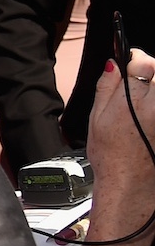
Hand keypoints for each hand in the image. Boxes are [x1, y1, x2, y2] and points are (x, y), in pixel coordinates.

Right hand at [89, 49, 154, 237]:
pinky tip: (146, 119)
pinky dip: (152, 108)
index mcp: (135, 100)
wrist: (131, 185)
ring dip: (153, 89)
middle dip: (150, 71)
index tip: (128, 63)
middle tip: (137, 83)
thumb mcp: (97, 119)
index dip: (133, 60)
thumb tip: (112, 65)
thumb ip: (106, 87)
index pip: (142, 62)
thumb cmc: (112, 156)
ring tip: (142, 104)